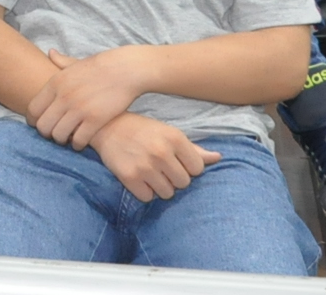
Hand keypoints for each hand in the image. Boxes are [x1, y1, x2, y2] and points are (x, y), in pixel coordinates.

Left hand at [28, 47, 149, 149]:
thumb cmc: (100, 67)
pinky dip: (78, 144)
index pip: (33, 109)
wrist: (125, 69)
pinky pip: (79, 140)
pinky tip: (81, 141)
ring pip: (59, 136)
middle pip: (43, 126)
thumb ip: (60, 61)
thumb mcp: (76, 62)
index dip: (34, 121)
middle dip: (47, 133)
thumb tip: (50, 53)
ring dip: (63, 140)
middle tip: (55, 134)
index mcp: (55, 83)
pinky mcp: (96, 119)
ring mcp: (79, 109)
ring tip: (68, 138)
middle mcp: (64, 96)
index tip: (40, 125)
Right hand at [87, 113, 218, 201]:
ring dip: (160, 186)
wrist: (107, 127)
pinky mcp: (129, 177)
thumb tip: (218, 158)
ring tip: (149, 171)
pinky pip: (148, 197)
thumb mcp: (169, 133)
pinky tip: (138, 177)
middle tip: (161, 167)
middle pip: (184, 183)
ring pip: (167, 193)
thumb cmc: (143, 130)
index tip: (175, 161)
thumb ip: (194, 149)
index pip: (198, 169)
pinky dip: (144, 191)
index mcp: (175, 138)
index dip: (188, 167)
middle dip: (174, 178)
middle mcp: (161, 152)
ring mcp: (145, 166)